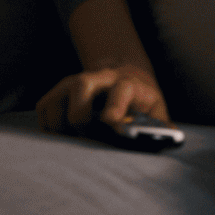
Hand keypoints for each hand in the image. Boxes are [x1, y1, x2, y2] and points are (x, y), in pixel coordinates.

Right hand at [36, 65, 169, 133]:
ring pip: (56, 102)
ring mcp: (72, 83)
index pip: (122, 88)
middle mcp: (97, 78)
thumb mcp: (155, 108)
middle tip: (89, 136)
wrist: (120, 75)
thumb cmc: (139, 100)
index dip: (115, 104)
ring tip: (77, 139)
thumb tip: (170, 138)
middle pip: (81, 86)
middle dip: (80, 116)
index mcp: (127, 82)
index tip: (110, 121)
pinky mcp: (55, 93)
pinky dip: (50, 129)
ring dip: (62, 127)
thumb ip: (161, 124)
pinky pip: (44, 111)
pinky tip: (66, 136)